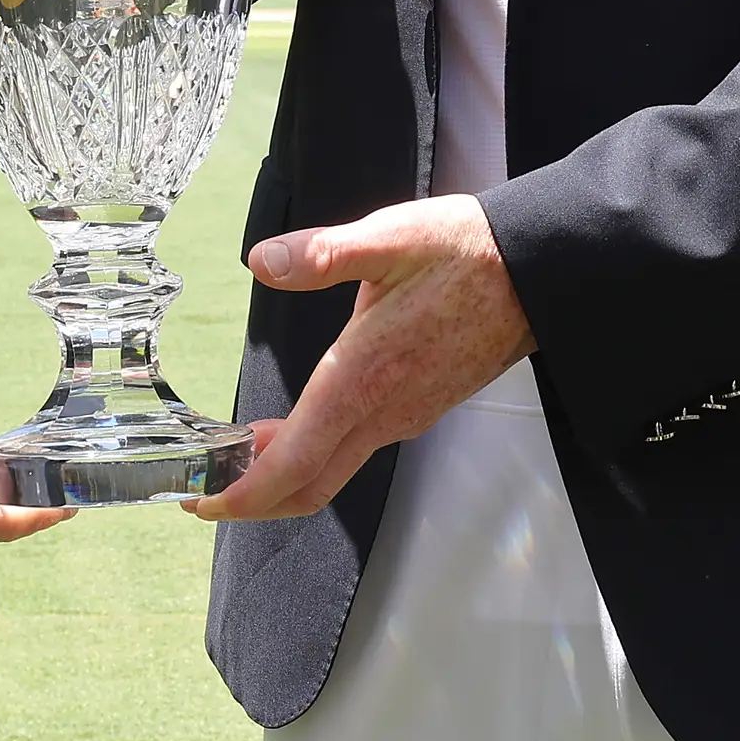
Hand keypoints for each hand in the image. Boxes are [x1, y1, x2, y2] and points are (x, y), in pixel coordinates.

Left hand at [186, 196, 532, 523]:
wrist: (539, 274)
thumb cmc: (467, 253)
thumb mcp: (390, 238)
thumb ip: (322, 253)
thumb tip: (262, 261)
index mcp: (364, 377)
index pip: (294, 462)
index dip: (243, 492)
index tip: (200, 502)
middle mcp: (385, 411)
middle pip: (310, 485)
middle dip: (253, 499)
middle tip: (203, 492)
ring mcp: (406, 415)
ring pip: (334, 469)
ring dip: (282, 474)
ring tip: (236, 453)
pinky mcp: (420, 407)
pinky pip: (357, 448)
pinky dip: (314, 453)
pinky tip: (295, 425)